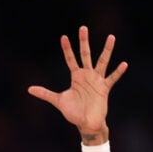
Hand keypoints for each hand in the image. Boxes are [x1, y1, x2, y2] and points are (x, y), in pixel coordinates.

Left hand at [28, 26, 126, 143]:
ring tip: (111, 37)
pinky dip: (118, 72)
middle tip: (83, 28)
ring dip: (107, 50)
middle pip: (85, 54)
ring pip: (102, 62)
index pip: (70, 59)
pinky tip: (124, 64)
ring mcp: (97, 80)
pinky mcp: (104, 88)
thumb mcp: (58, 101)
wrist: (86, 124)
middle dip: (84, 42)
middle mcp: (87, 75)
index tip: (64, 37)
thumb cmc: (74, 112)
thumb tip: (29, 89)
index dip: (67, 49)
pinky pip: (112, 78)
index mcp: (76, 76)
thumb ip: (45, 94)